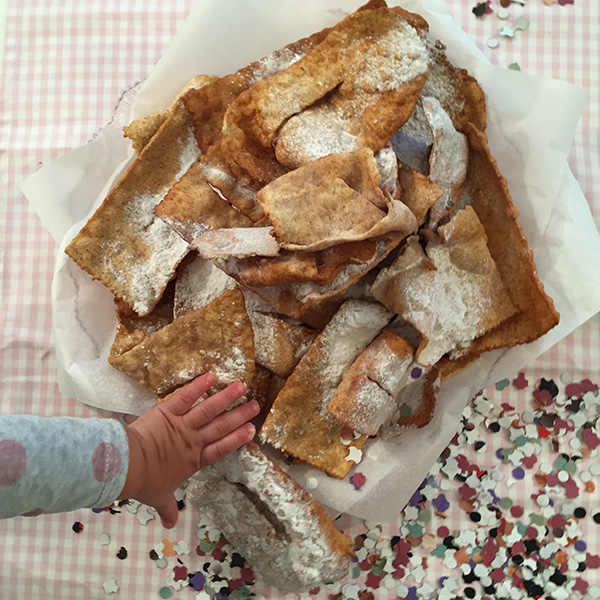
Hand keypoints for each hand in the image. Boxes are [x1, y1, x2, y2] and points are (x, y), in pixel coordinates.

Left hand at [119, 373, 258, 527]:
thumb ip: (168, 508)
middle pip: (221, 426)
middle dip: (239, 416)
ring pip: (209, 409)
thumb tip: (170, 524)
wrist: (129, 466)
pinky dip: (197, 386)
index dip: (236, 439)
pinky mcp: (168, 411)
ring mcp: (182, 425)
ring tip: (242, 386)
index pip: (221, 448)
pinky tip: (211, 376)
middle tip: (256, 406)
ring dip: (226, 397)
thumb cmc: (145, 483)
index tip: (251, 430)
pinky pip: (185, 397)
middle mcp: (193, 440)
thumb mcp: (159, 497)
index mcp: (193, 460)